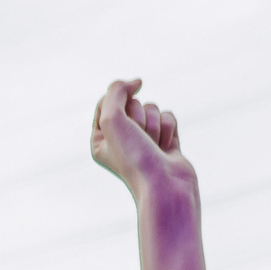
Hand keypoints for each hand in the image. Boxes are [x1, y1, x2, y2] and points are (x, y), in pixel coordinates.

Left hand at [90, 78, 197, 202]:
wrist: (164, 187)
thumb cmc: (134, 158)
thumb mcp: (112, 119)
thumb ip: (116, 91)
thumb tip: (136, 82)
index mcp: (101, 140)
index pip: (105, 102)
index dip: (117, 102)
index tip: (124, 117)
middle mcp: (122, 140)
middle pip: (131, 103)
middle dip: (139, 117)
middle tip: (140, 140)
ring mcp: (146, 141)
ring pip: (152, 108)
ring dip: (154, 124)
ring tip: (154, 146)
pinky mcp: (167, 141)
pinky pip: (168, 116)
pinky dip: (169, 128)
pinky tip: (167, 147)